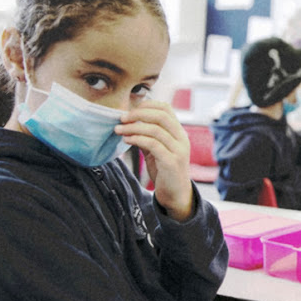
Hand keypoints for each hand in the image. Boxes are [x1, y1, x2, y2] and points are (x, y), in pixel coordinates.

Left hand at [115, 100, 192, 220]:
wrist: (176, 195)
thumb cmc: (165, 172)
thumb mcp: (155, 150)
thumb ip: (147, 136)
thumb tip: (128, 123)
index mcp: (179, 133)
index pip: (166, 109)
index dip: (148, 105)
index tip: (131, 110)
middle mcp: (182, 139)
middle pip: (161, 116)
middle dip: (138, 114)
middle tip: (121, 118)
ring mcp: (179, 150)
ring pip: (155, 130)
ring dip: (133, 127)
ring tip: (118, 130)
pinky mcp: (172, 162)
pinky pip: (153, 144)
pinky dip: (137, 139)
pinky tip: (126, 140)